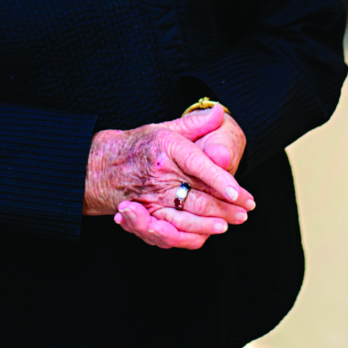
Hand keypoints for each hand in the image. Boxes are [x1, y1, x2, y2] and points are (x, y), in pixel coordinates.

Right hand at [84, 106, 253, 249]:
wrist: (103, 165)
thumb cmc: (141, 145)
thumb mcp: (166, 128)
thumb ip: (196, 123)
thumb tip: (220, 112)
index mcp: (166, 148)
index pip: (198, 166)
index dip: (221, 181)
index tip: (240, 194)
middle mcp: (159, 175)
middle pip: (197, 197)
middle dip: (225, 208)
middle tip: (245, 211)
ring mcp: (151, 198)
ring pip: (186, 218)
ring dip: (210, 224)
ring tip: (230, 223)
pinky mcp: (146, 216)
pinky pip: (169, 232)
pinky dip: (189, 236)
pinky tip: (206, 234)